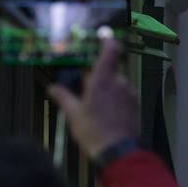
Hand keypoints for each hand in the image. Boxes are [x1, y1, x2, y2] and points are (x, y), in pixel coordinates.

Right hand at [48, 33, 138, 159]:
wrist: (117, 150)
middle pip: (108, 71)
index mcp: (103, 80)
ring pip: (116, 84)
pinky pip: (123, 95)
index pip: (110, 51)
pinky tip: (107, 115)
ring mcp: (129, 93)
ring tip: (95, 109)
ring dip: (107, 90)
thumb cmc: (92, 130)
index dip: (107, 41)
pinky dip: (116, 100)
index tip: (102, 36)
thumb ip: (63, 97)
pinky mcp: (135, 104)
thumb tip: (52, 87)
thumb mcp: (73, 114)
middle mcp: (119, 82)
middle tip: (84, 93)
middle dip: (97, 78)